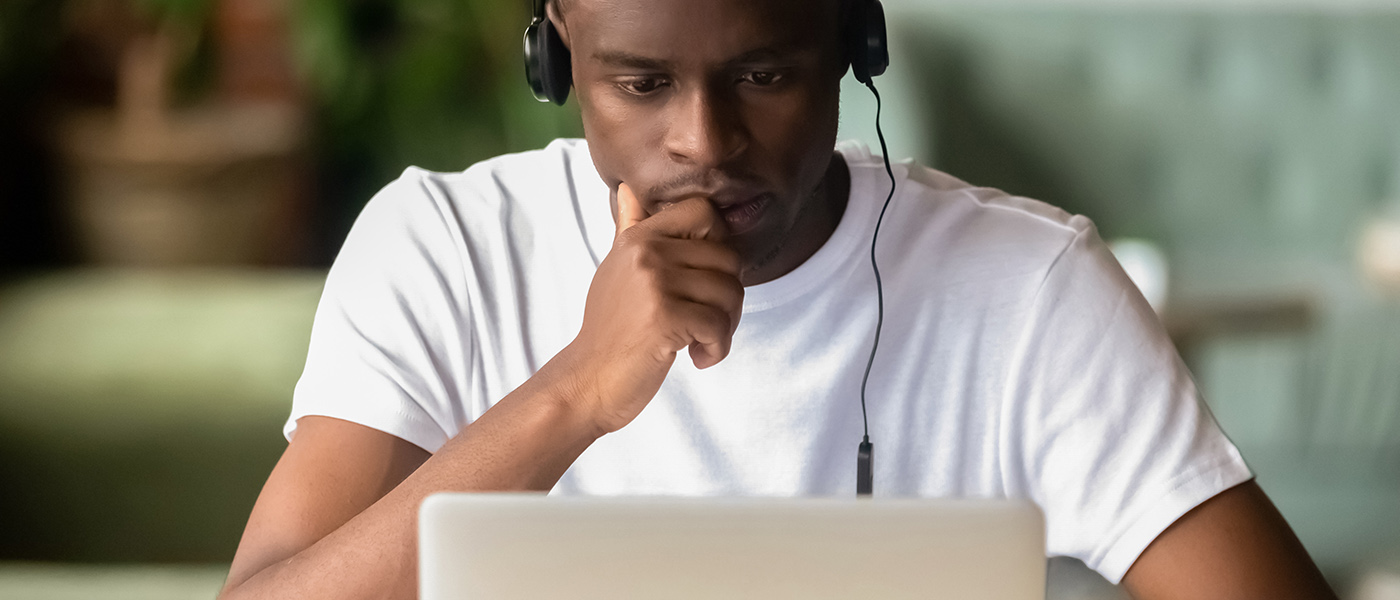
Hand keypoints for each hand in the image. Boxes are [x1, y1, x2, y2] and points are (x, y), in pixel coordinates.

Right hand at [557, 183, 743, 433]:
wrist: (588, 381)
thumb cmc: (609, 331)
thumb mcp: (616, 270)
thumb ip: (629, 229)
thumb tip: (629, 190)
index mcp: (638, 238)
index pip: (703, 211)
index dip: (720, 243)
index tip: (705, 276)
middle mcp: (646, 252)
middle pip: (728, 258)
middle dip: (729, 297)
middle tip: (707, 323)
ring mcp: (654, 283)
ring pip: (730, 292)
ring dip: (725, 327)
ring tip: (700, 342)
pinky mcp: (664, 318)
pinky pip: (719, 325)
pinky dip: (717, 348)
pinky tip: (696, 357)